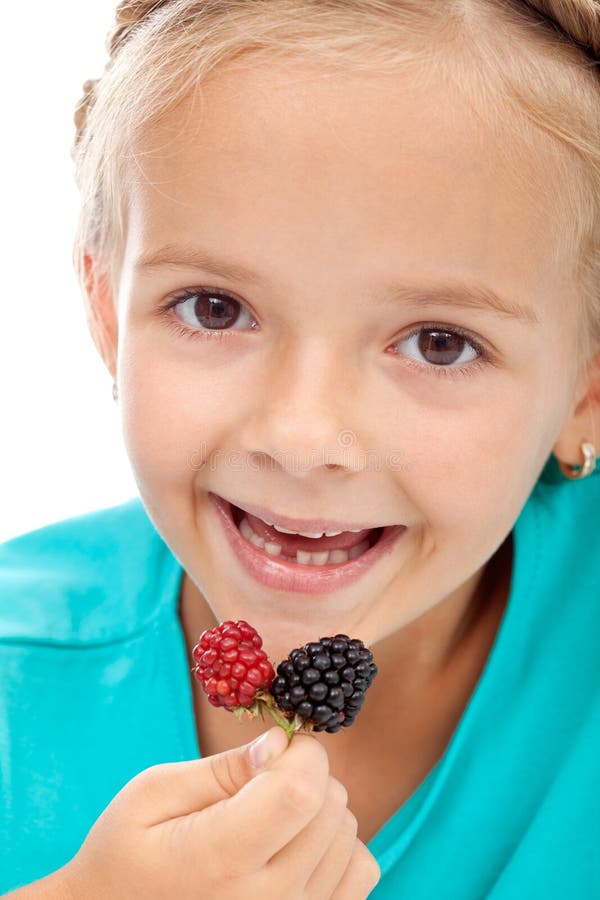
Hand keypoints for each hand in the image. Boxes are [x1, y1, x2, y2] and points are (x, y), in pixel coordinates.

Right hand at [55, 725, 380, 897]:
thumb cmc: (126, 853)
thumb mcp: (153, 794)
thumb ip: (222, 769)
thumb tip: (280, 743)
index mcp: (220, 859)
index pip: (302, 792)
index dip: (301, 753)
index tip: (277, 747)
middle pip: (332, 808)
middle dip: (307, 774)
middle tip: (264, 781)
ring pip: (350, 836)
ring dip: (321, 811)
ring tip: (272, 818)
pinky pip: (361, 872)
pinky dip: (338, 848)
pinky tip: (296, 846)